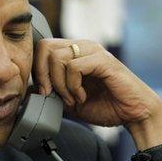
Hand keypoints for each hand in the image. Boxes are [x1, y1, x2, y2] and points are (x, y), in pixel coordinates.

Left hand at [34, 38, 161, 126]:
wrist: (133, 114)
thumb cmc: (105, 106)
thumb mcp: (69, 100)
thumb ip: (51, 91)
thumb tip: (28, 88)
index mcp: (74, 52)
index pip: (42, 47)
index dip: (37, 69)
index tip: (44, 92)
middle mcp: (82, 46)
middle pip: (45, 47)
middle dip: (43, 75)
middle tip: (52, 95)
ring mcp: (93, 51)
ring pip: (57, 57)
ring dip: (60, 84)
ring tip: (72, 98)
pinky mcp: (103, 60)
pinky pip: (74, 67)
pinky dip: (73, 86)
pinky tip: (82, 96)